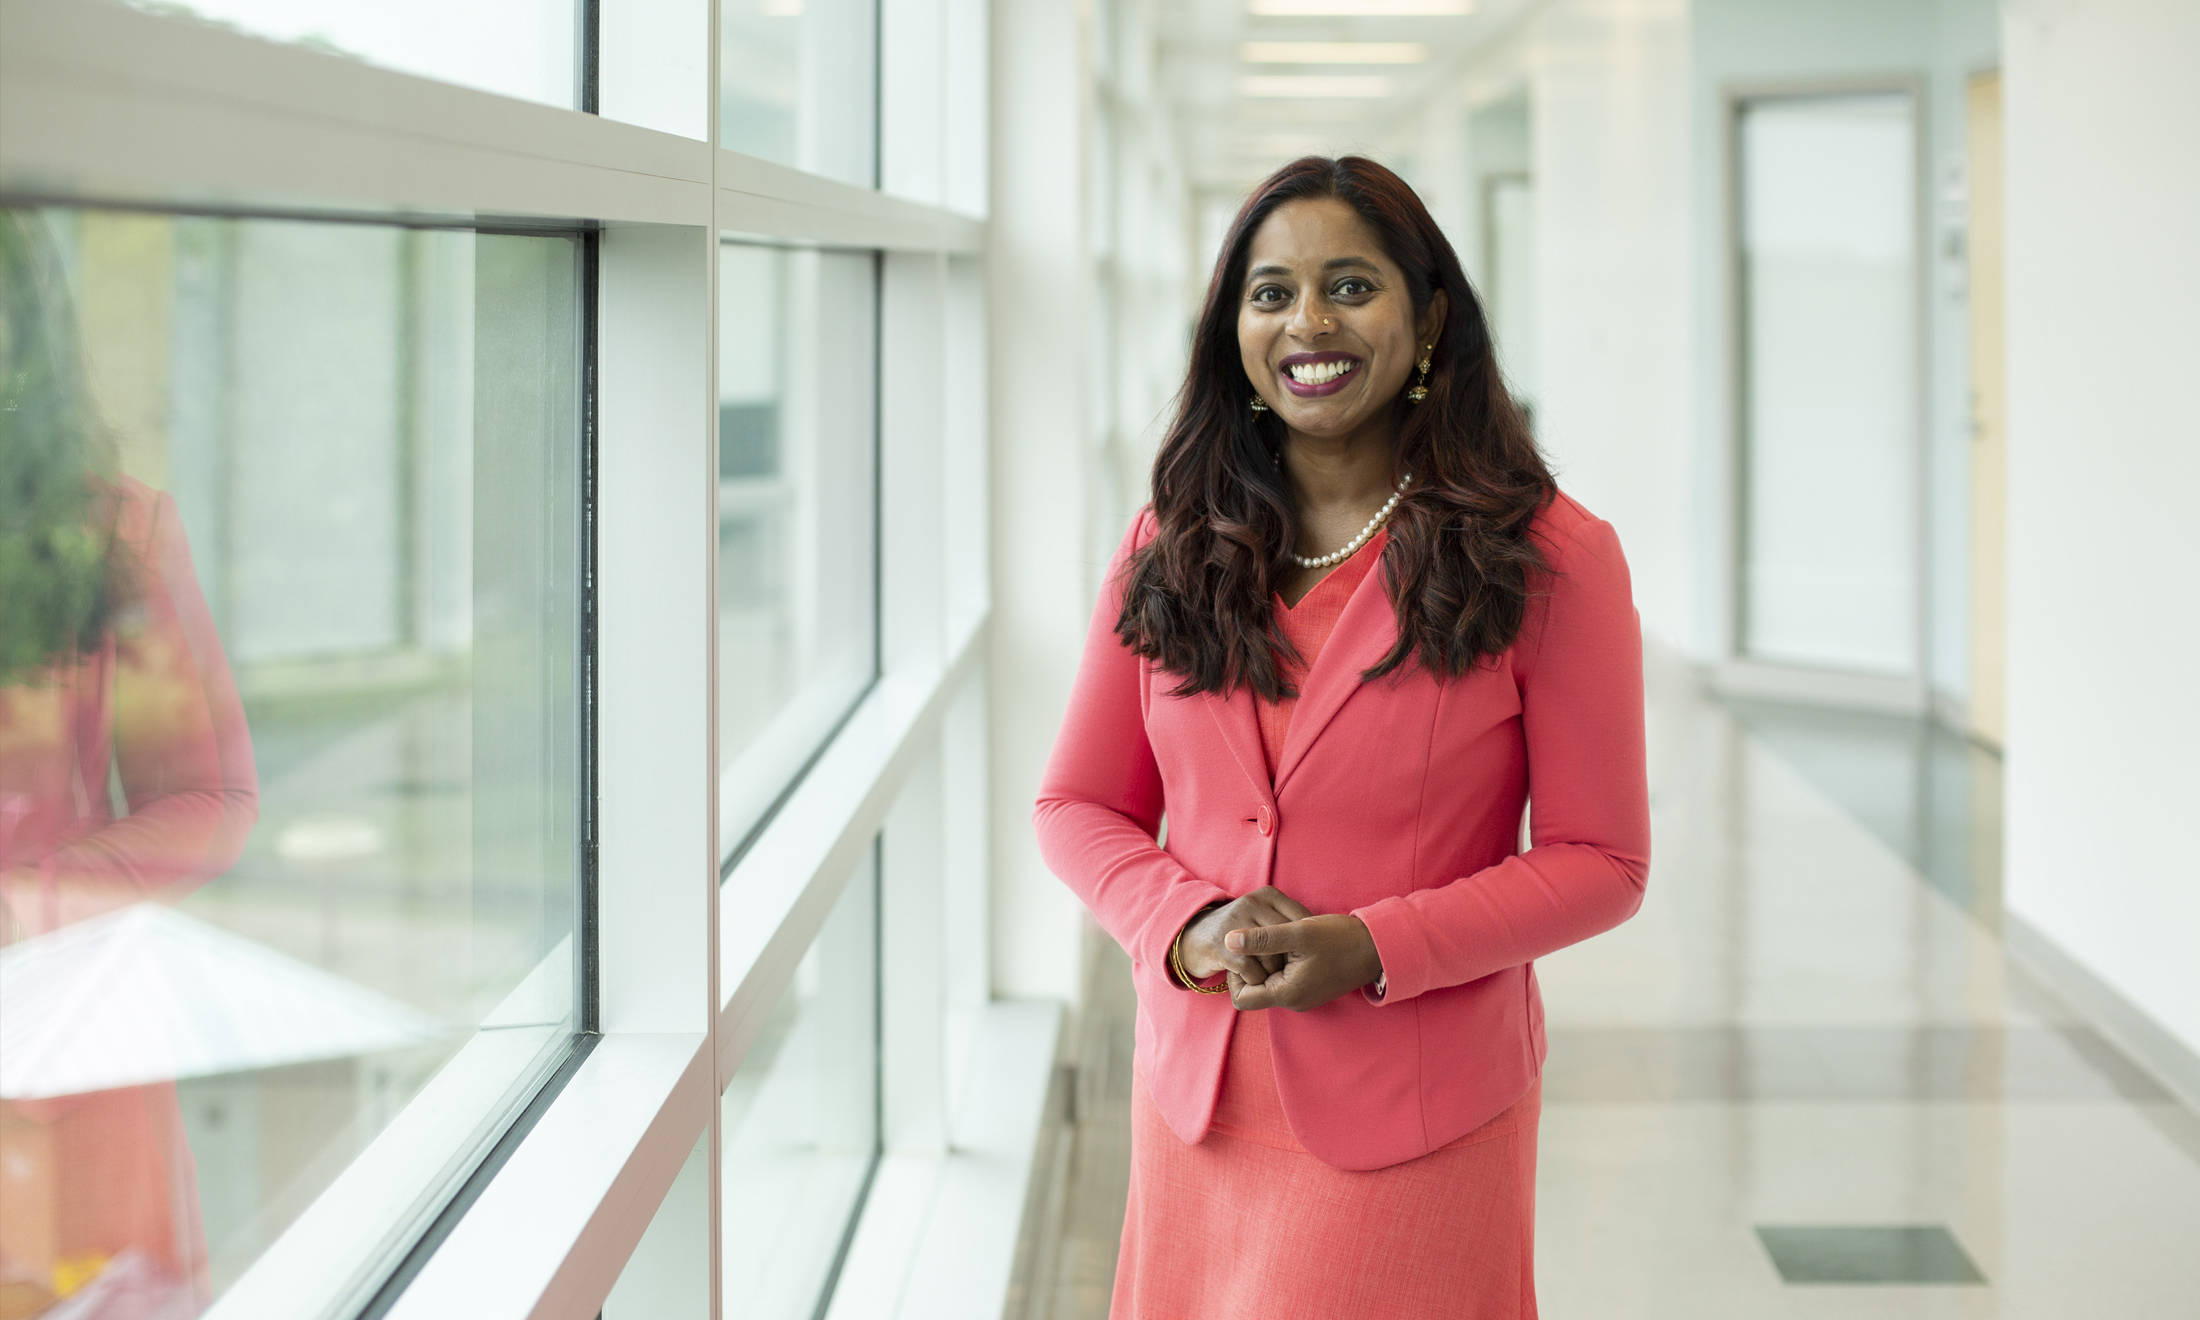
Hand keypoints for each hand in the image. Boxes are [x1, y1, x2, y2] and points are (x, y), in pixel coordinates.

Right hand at [1176, 886, 1311, 985]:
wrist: (1197, 937)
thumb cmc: (1242, 931)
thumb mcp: (1265, 916)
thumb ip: (1289, 920)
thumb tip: (1323, 933)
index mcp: (1267, 894)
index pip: (1301, 919)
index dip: (1305, 943)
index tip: (1302, 958)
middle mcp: (1252, 903)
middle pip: (1288, 939)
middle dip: (1291, 961)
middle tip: (1289, 972)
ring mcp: (1236, 923)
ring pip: (1272, 957)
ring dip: (1274, 974)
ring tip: (1271, 977)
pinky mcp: (1222, 945)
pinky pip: (1253, 970)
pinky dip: (1257, 981)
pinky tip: (1255, 980)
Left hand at [1224, 914, 1383, 1011]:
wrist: (1378, 947)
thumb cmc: (1340, 939)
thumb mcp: (1298, 933)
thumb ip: (1262, 939)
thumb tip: (1228, 941)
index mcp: (1287, 993)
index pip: (1241, 998)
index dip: (1235, 974)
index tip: (1245, 948)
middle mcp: (1293, 1000)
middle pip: (1254, 989)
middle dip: (1251, 964)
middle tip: (1260, 937)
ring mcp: (1302, 995)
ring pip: (1269, 982)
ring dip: (1267, 960)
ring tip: (1277, 937)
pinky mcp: (1310, 986)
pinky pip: (1284, 978)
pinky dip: (1281, 961)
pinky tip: (1291, 941)